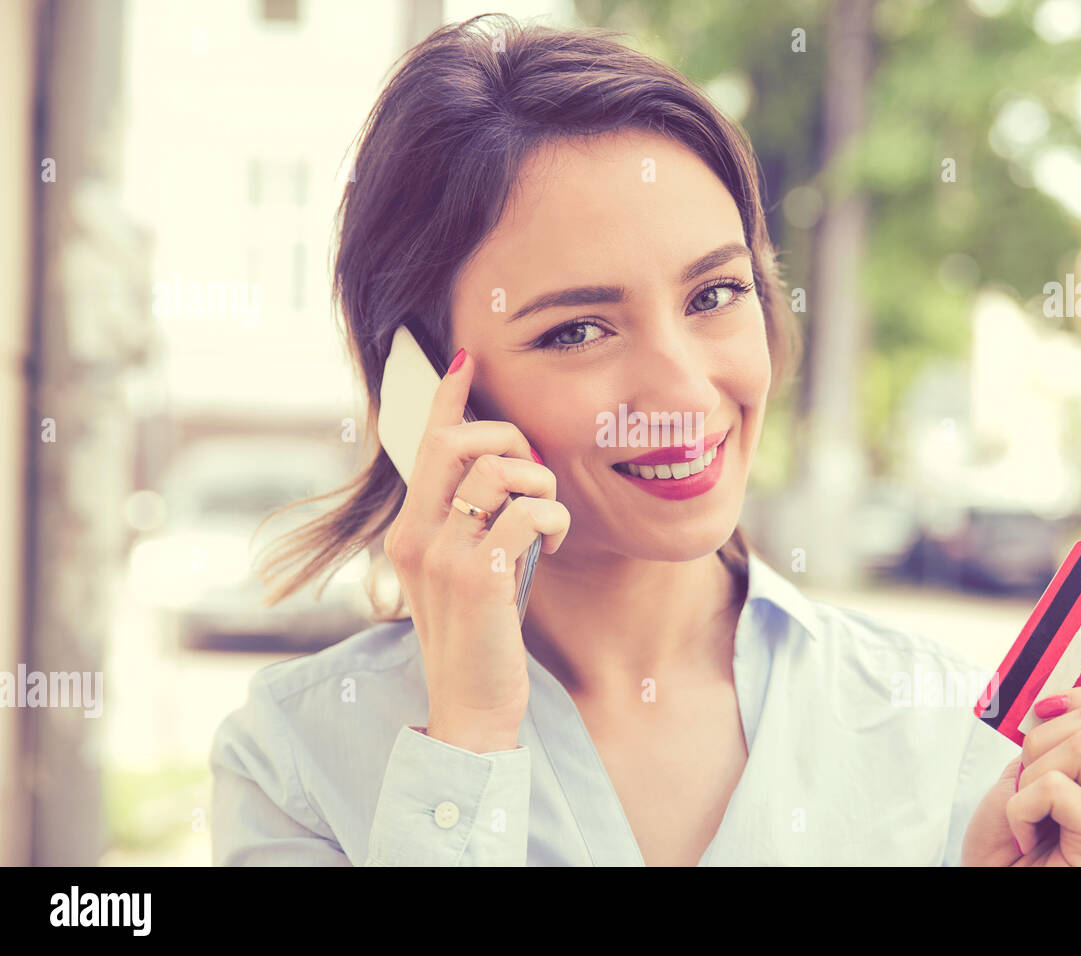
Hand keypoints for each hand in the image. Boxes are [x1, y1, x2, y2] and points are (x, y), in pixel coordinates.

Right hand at [383, 348, 569, 752]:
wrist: (470, 709)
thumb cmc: (479, 639)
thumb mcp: (462, 573)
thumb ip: (469, 526)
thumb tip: (506, 473)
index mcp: (408, 532)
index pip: (424, 446)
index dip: (446, 398)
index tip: (463, 360)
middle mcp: (414, 536)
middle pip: (459, 443)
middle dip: (510, 438)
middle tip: (536, 473)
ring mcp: (442, 556)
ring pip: (501, 473)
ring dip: (542, 487)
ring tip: (548, 524)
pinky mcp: (477, 578)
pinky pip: (529, 512)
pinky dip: (555, 520)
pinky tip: (553, 548)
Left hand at [961, 683, 1080, 865]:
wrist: (991, 881)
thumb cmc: (1005, 836)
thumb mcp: (1028, 768)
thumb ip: (1053, 734)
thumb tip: (1055, 693)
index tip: (1047, 712)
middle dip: (1043, 739)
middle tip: (1029, 784)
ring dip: (1032, 775)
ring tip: (1029, 811)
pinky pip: (1056, 788)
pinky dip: (1021, 807)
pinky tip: (1024, 836)